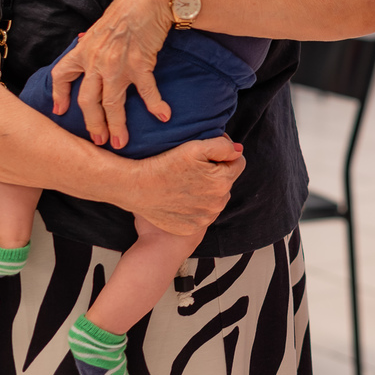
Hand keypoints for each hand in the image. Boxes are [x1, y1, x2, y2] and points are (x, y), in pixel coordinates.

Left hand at [51, 0, 173, 149]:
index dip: (58, 94)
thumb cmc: (128, 10)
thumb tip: (94, 56)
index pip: (62, 75)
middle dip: (92, 124)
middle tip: (99, 140)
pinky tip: (163, 116)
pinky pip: (146, 91)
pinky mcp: (139, 64)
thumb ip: (96, 46)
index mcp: (84, 50)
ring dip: (116, 125)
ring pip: (111, 103)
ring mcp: (117, 65)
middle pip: (87, 100)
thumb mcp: (102, 28)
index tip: (60, 110)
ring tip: (120, 142)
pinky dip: (155, 105)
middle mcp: (96, 61)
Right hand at [124, 135, 244, 235]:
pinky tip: (180, 197)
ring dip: (207, 189)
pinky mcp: (193, 228)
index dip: (224, 154)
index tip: (207, 153)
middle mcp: (219, 203)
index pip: (238, 162)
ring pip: (216, 197)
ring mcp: (206, 218)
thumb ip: (223, 146)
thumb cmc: (163, 165)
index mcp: (223, 182)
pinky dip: (196, 205)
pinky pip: (203, 213)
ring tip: (185, 182)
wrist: (135, 189)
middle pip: (227, 181)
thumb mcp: (194, 147)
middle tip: (193, 167)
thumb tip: (239, 151)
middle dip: (216, 172)